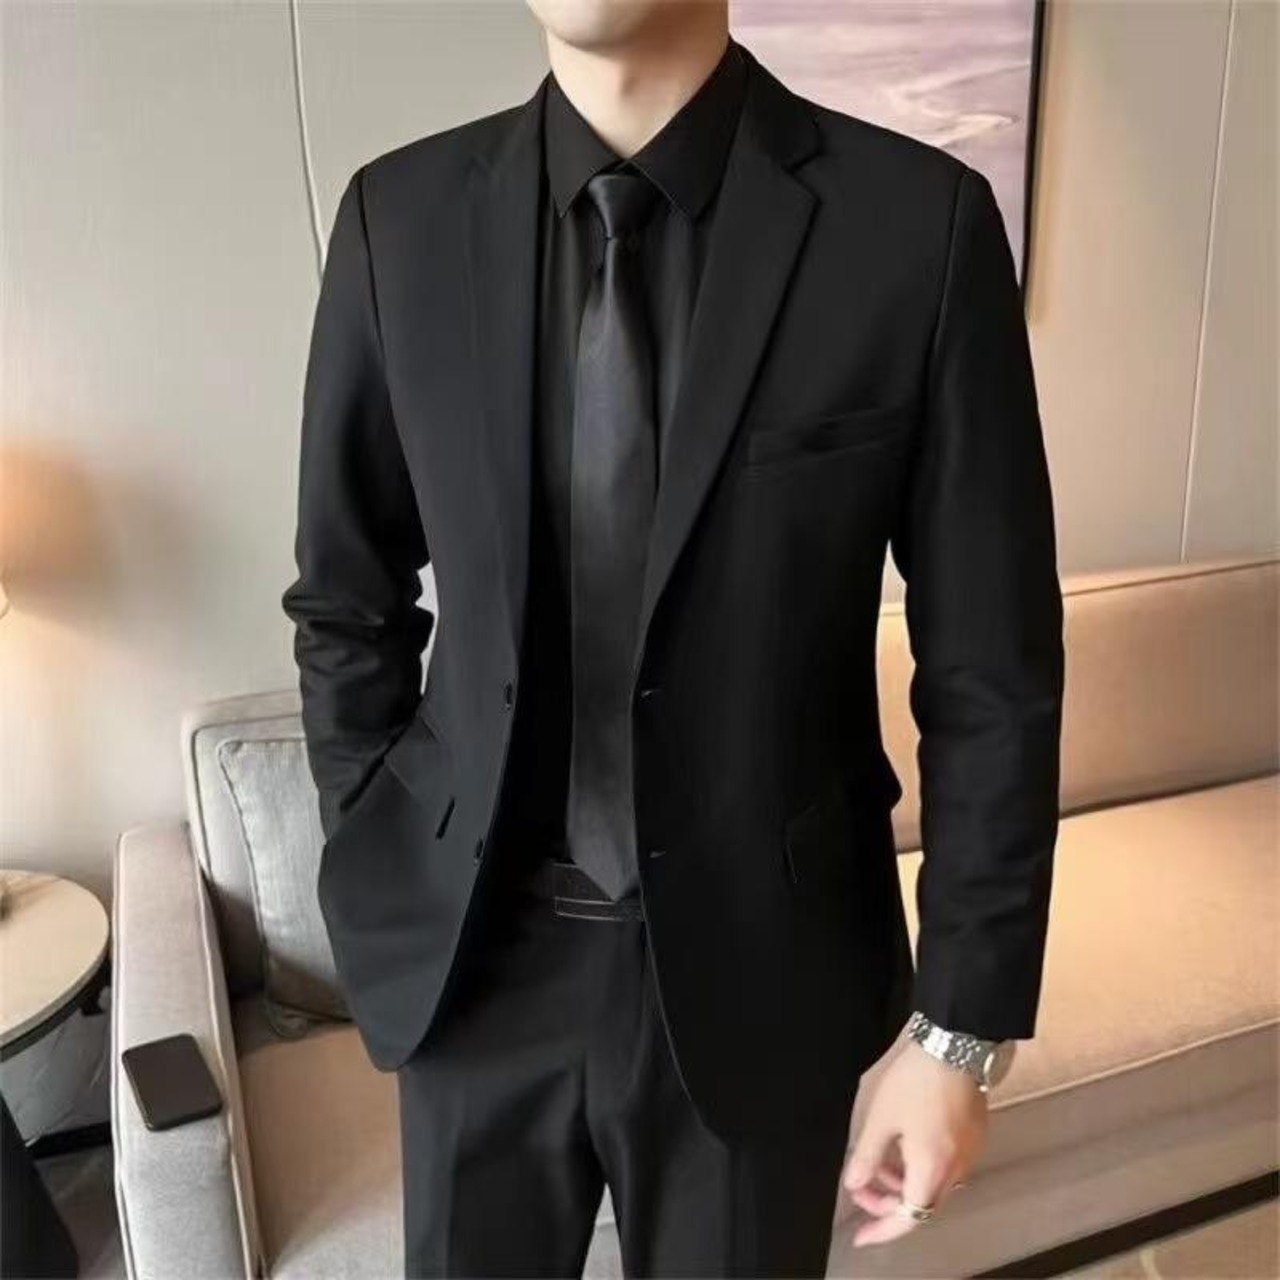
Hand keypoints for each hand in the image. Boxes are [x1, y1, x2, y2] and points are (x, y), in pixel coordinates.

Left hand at [839, 1041, 987, 1246]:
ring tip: (876, 1162)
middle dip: (888, 1202)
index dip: (882, 1229)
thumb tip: (854, 1184)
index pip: (908, 1217)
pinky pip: (944, 1166)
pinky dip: (920, 1167)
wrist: (955, 1046)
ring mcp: (968, 1153)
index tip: (861, 1235)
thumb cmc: (917, 1079)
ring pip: (933, 1185)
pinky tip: (901, 1147)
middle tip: (861, 1188)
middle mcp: (956, 1168)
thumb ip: (866, 1157)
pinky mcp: (972, 1138)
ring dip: (902, 1182)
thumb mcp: (880, 1118)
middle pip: (922, 1204)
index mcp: (932, 1168)